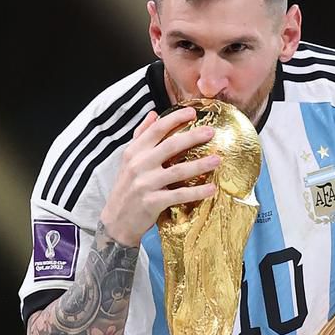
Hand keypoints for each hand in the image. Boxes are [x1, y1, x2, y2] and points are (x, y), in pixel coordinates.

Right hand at [100, 107, 219, 245]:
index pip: (156, 129)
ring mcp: (145, 184)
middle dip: (193, 137)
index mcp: (134, 152)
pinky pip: (179, 194)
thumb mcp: (128, 160)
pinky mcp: (153, 202)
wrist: (116, 221)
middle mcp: (139, 165)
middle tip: (211, 131)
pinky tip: (212, 188)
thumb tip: (153, 114)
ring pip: (178, 170)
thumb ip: (141, 136)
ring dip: (200, 164)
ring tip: (218, 159)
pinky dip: (197, 192)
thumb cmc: (126, 188)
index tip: (193, 112)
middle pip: (170, 146)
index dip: (175, 118)